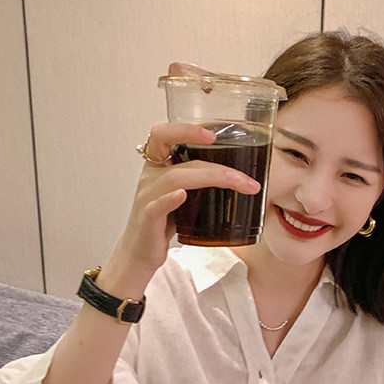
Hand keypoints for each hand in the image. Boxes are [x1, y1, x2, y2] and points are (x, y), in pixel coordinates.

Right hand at [114, 113, 259, 288]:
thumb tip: (235, 176)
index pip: (163, 134)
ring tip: (235, 184)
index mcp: (158, 166)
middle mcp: (150, 177)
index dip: (185, 129)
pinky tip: (182, 196)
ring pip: (175, 178)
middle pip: (180, 158)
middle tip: (243, 176)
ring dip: (210, 178)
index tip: (213, 134)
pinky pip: (157, 205)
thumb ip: (198, 181)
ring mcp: (147, 197)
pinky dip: (170, 199)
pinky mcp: (147, 219)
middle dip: (215, 164)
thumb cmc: (162, 224)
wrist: (140, 254)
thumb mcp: (181, 195)